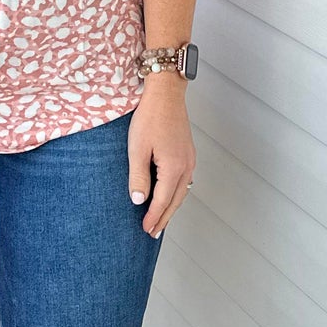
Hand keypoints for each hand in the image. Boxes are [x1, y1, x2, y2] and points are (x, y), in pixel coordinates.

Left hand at [128, 78, 195, 237]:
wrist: (165, 93)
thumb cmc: (150, 117)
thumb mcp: (137, 148)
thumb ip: (139, 177)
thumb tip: (139, 201)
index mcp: (173, 167)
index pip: (162, 200)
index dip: (153, 217)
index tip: (146, 230)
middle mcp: (186, 166)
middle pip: (176, 200)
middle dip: (164, 218)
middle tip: (154, 232)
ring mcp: (189, 159)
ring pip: (182, 192)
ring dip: (171, 207)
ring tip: (161, 219)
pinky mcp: (188, 152)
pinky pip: (184, 180)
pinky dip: (176, 193)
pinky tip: (169, 195)